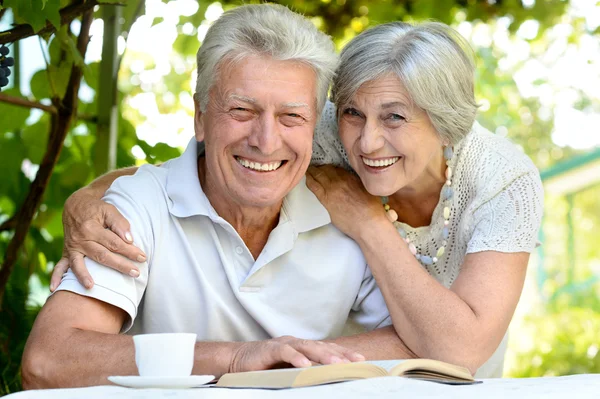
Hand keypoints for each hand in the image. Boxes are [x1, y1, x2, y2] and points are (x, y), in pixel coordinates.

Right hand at [50, 187, 146, 290]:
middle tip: (136, 273)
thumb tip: (129, 240)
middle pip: (101, 255)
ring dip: (85, 276)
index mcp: (91, 228)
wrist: (75, 206)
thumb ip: (120, 223)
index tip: (142, 257)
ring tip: (92, 287)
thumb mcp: (109, 210)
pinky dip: (56, 277)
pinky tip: (55, 289)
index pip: (114, 243)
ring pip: (80, 264)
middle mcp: (79, 240)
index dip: (129, 251)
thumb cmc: (96, 209)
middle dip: (120, 265)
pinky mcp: (66, 252)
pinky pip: (59, 266)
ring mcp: (71, 248)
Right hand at [229, 336, 365, 372]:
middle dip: (340, 354)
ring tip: (337, 363)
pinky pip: (285, 352)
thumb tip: (326, 381)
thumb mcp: (289, 371)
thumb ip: (305, 373)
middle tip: (356, 362)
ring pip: (307, 347)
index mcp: (302, 347)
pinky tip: (305, 366)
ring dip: (323, 355)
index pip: (327, 348)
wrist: (237, 360)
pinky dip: (296, 358)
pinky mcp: (269, 349)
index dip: (344, 353)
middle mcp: (296, 342)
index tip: (362, 361)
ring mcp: (283, 344)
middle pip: (321, 346)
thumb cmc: (264, 367)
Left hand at [306, 165, 385, 238]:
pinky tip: (307, 178)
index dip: (330, 167)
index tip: (327, 167)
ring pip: (319, 175)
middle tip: (316, 167)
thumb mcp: (368, 189)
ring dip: (313, 172)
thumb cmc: (373, 210)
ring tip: (309, 170)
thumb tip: (352, 181)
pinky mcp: (326, 200)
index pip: (337, 168)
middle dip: (321, 167)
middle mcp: (341, 180)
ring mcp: (332, 189)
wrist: (369, 223)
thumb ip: (358, 182)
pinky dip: (309, 180)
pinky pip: (314, 186)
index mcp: (352, 177)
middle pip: (326, 169)